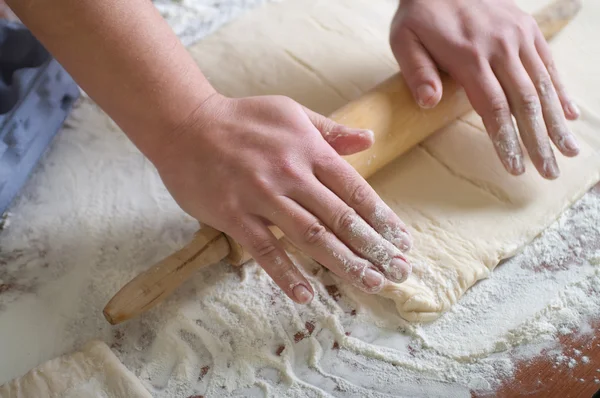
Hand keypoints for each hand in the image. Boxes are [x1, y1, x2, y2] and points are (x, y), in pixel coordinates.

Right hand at [153, 94, 412, 303]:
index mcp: (308, 149)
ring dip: (343, 263)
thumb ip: (331, 131)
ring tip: (369, 284)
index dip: (382, 218)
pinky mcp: (233, 215)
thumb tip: (369, 140)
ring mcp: (261, 196)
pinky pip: (264, 250)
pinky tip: (306, 295)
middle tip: (398, 273)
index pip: (355, 189)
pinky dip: (286, 274)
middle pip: (339, 218)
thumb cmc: (242, 118)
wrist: (185, 124)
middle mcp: (291, 174)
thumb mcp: (291, 113)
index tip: (403, 241)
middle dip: (373, 247)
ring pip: (310, 236)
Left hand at [390, 0, 579, 178]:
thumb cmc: (421, 13)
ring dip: (557, 122)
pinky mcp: (527, 28)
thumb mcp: (405, 39)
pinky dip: (560, 91)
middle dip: (539, 141)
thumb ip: (417, 72)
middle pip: (525, 103)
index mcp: (470, 57)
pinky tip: (570, 114)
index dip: (506, 140)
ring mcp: (518, 37)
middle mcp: (501, 48)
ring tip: (569, 151)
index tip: (516, 167)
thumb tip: (429, 103)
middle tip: (550, 172)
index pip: (494, 107)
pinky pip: (548, 63)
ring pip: (543, 86)